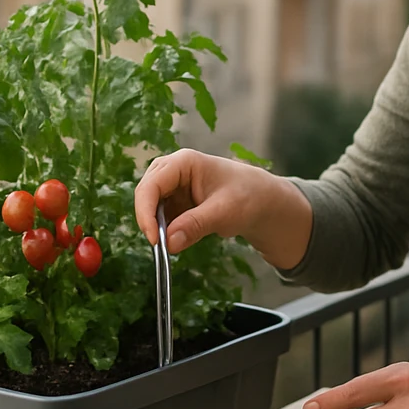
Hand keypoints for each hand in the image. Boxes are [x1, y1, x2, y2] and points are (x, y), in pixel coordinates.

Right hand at [134, 148, 312, 268]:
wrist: (262, 202)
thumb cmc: (248, 196)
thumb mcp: (224, 212)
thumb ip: (196, 225)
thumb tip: (168, 243)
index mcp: (184, 162)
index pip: (152, 185)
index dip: (146, 212)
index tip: (153, 239)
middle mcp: (173, 171)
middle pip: (146, 194)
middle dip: (149, 220)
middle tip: (159, 246)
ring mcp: (173, 187)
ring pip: (151, 208)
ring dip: (157, 227)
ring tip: (172, 244)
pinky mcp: (176, 202)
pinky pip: (161, 218)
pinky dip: (165, 231)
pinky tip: (177, 240)